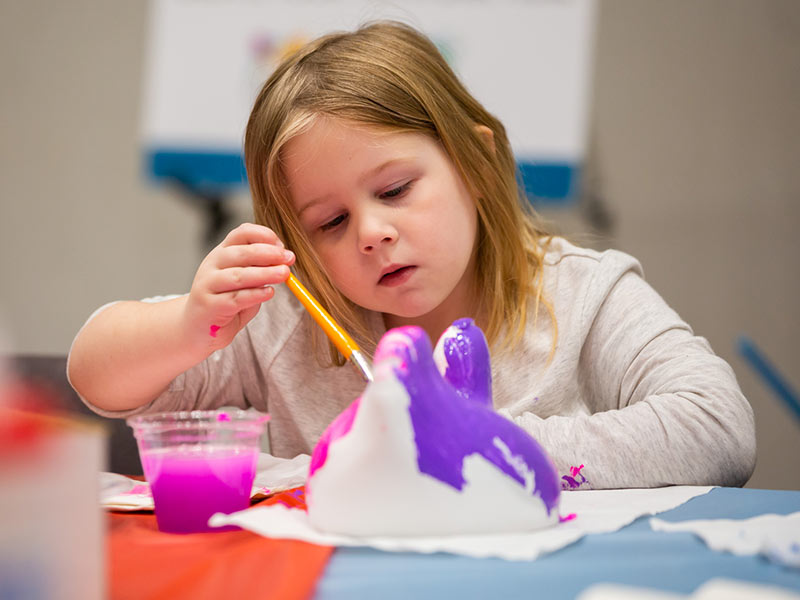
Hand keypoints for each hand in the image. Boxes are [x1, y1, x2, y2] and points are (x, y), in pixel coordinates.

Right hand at [182, 223, 294, 353]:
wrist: (198, 329)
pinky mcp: (209, 306)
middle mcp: (212, 265)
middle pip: (241, 253)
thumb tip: (284, 263)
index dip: (263, 236)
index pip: (241, 233)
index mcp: (222, 253)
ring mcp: (208, 285)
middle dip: (269, 254)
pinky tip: (269, 292)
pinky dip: (255, 294)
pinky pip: (235, 298)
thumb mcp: (244, 281)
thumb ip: (260, 271)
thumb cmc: (226, 301)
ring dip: (265, 273)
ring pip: (239, 275)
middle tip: (289, 259)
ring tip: (284, 274)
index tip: (282, 246)